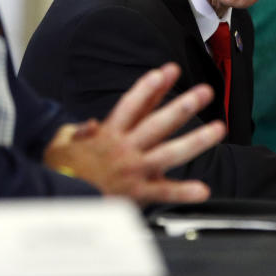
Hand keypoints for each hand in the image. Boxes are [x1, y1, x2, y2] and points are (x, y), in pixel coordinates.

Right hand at [43, 62, 226, 205]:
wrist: (58, 204)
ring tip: (218, 129)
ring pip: (170, 152)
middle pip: (158, 123)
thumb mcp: (61, 144)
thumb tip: (90, 124)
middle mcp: (125, 149)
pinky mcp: (137, 194)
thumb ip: (79, 131)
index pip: (132, 105)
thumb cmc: (61, 173)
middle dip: (183, 105)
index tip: (166, 72)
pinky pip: (163, 192)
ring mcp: (134, 171)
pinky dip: (183, 192)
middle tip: (204, 92)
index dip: (149, 88)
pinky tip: (202, 189)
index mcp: (108, 134)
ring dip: (196, 140)